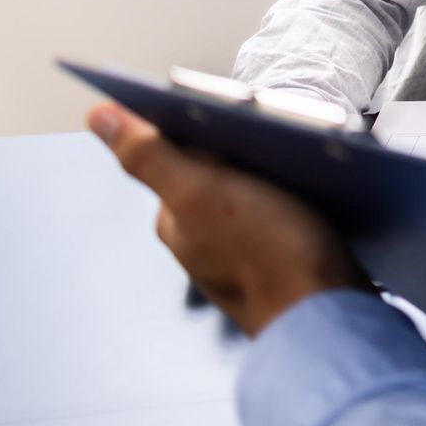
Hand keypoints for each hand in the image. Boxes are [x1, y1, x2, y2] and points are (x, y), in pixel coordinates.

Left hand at [87, 102, 368, 335]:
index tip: (243, 110)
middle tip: (281, 135)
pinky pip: (281, 210)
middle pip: (219, 166)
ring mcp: (241, 251)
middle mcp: (201, 238)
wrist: (328, 315)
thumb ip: (149, 154)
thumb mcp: (201, 193)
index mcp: (176, 219)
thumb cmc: (268, 256)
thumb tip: (98, 116)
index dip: (210, 120)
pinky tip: (317, 192)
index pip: (181, 149)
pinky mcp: (280, 258)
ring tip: (304, 160)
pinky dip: (296, 194)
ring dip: (276, 167)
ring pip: (253, 187)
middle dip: (247, 143)